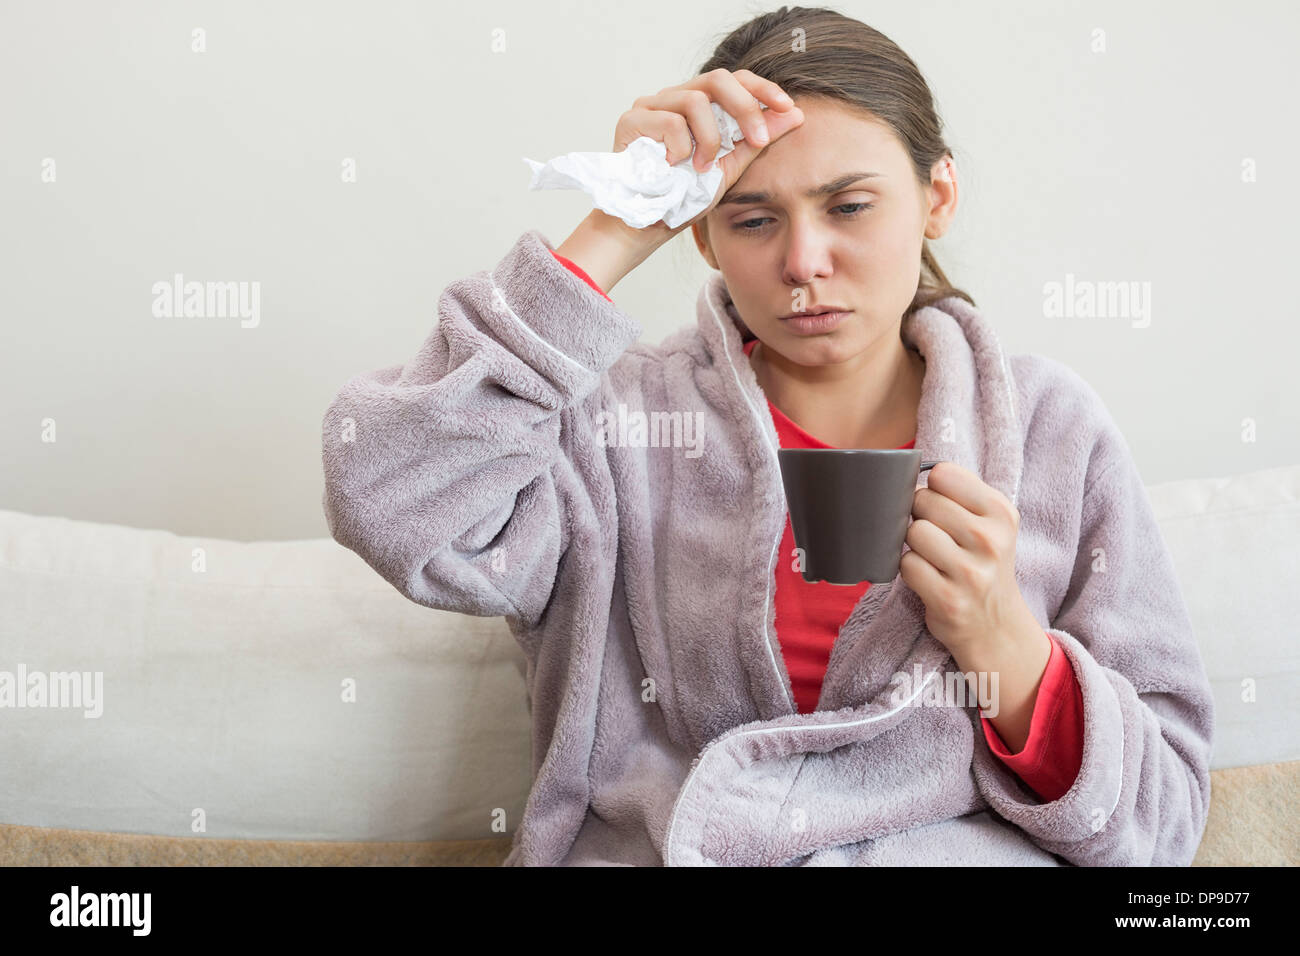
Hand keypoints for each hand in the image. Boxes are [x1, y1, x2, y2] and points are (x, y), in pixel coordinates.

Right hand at [611, 68, 804, 243]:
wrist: (649, 225)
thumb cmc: (685, 196)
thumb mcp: (731, 168)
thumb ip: (757, 140)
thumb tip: (795, 114)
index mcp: (699, 105)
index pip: (734, 80)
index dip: (762, 89)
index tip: (787, 107)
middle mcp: (674, 98)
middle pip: (717, 79)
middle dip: (745, 108)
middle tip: (758, 140)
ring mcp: (650, 106)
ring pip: (694, 100)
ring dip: (709, 139)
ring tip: (703, 168)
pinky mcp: (631, 120)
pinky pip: (668, 121)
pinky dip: (681, 148)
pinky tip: (675, 167)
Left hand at [899, 461, 1035, 655]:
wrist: (997, 626)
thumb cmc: (983, 564)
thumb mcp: (990, 523)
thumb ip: (959, 493)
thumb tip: (906, 473)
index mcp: (1001, 512)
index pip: (943, 474)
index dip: (932, 489)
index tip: (941, 507)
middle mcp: (989, 540)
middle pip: (922, 501)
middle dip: (919, 516)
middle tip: (937, 537)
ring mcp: (969, 571)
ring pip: (913, 532)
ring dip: (914, 545)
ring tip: (934, 558)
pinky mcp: (947, 598)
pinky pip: (906, 565)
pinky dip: (910, 570)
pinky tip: (929, 578)